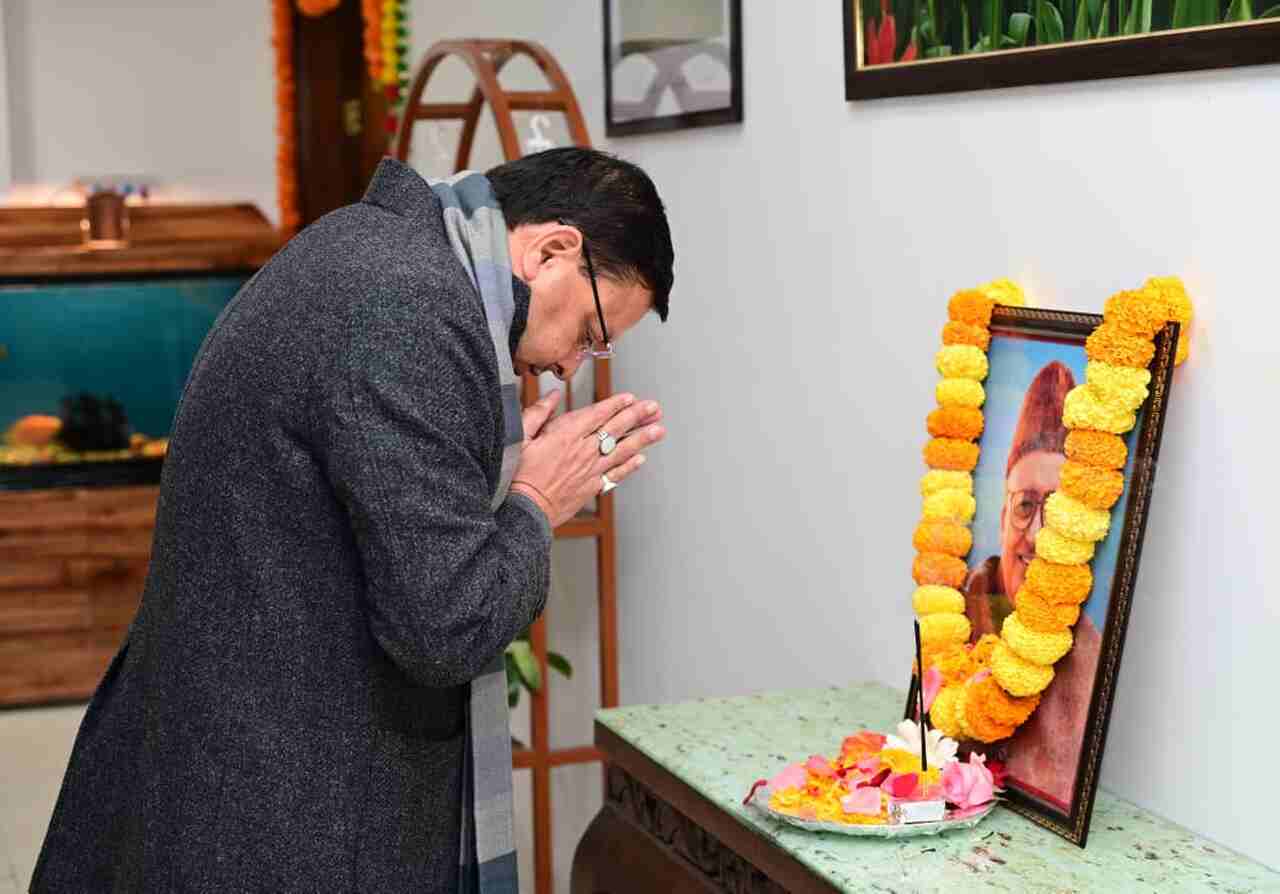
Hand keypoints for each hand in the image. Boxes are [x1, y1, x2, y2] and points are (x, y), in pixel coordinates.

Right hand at [510, 392, 664, 527]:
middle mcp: (583, 450)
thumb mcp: (520, 436)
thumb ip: (538, 412)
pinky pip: (616, 474)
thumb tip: (553, 396)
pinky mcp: (591, 487)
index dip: (617, 404)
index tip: (631, 397)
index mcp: (565, 434)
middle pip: (616, 428)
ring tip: (659, 430)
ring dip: (642, 439)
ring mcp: (590, 470)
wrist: (524, 510)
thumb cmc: (517, 475)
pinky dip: (630, 466)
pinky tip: (641, 459)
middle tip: (654, 408)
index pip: (598, 413)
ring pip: (622, 450)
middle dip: (637, 415)